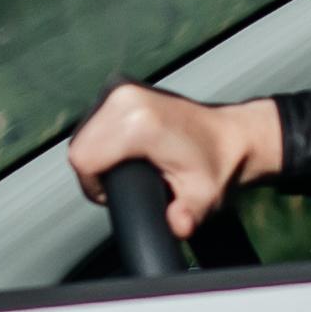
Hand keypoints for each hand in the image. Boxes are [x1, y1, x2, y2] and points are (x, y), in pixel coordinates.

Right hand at [69, 83, 280, 236]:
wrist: (230, 136)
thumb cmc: (216, 165)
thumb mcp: (203, 196)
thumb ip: (187, 216)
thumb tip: (178, 225)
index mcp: (139, 122)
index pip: (84, 160)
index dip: (94, 187)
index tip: (116, 196)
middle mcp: (126, 98)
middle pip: (80, 147)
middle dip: (94, 173)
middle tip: (126, 183)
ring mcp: (122, 87)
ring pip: (83, 134)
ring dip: (96, 156)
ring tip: (127, 167)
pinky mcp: (121, 86)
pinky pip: (92, 122)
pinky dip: (101, 140)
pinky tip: (123, 149)